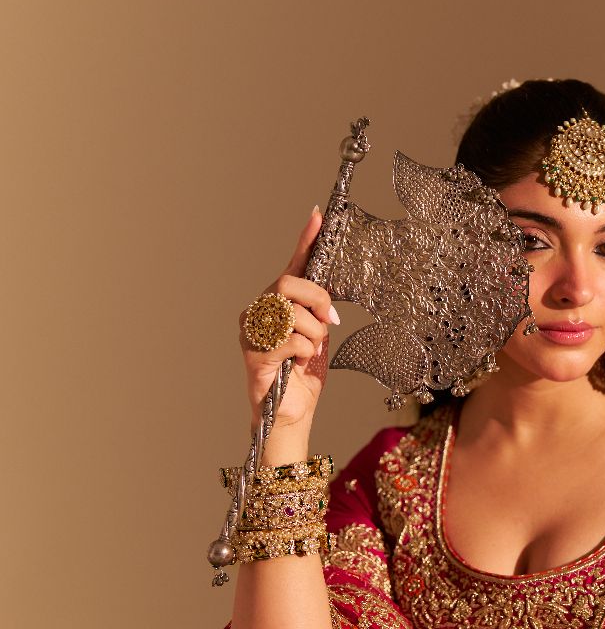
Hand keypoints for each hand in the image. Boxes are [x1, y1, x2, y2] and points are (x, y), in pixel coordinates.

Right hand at [240, 208, 340, 440]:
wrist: (293, 413)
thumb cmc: (303, 374)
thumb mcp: (318, 335)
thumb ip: (319, 312)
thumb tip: (328, 299)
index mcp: (278, 303)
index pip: (293, 265)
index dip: (306, 240)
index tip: (318, 216)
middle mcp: (260, 311)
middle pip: (289, 284)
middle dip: (317, 303)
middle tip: (328, 324)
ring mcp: (252, 331)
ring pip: (292, 314)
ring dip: (313, 336)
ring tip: (310, 352)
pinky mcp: (253, 353)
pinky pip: (290, 340)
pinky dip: (304, 353)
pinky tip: (298, 365)